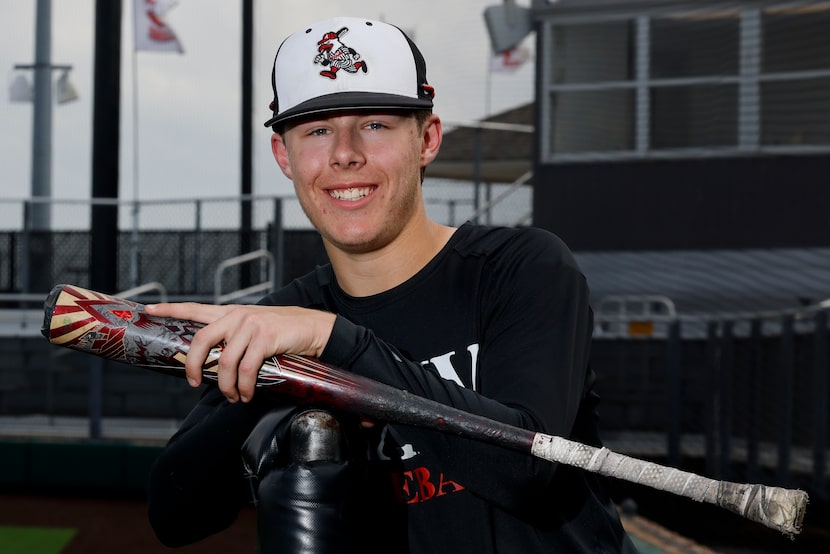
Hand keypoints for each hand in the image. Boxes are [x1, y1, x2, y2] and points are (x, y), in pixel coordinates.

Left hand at [145, 302, 335, 402]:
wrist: (314, 327)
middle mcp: (237, 316)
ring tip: (232, 397)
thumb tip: (216, 365)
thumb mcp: (255, 329)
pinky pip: (246, 368)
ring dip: (225, 385)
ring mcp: (251, 325)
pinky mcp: (265, 337)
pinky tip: (246, 394)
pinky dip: (244, 386)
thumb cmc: (283, 333)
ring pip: (224, 361)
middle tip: (194, 383)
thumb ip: (234, 338)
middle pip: (201, 340)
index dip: (171, 309)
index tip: (149, 309)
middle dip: (193, 365)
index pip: (195, 309)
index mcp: (231, 313)